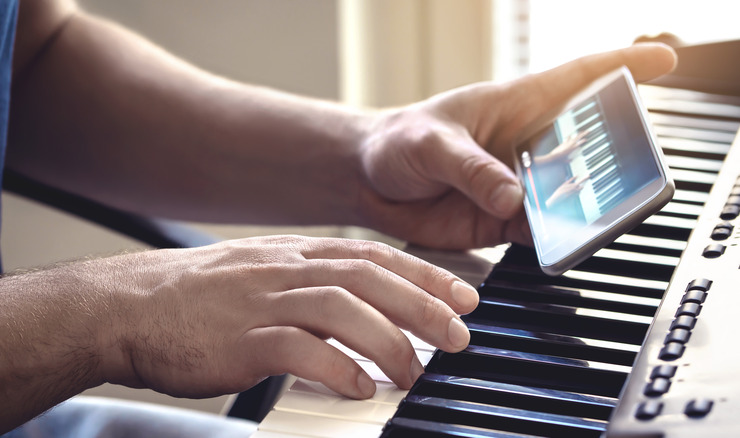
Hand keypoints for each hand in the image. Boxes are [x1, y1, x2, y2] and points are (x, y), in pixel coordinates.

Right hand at [100, 235, 477, 399]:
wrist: (127, 306)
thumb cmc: (195, 297)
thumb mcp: (258, 273)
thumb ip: (306, 283)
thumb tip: (356, 305)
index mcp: (292, 253)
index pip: (372, 255)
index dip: (423, 273)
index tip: (461, 292)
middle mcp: (284, 270)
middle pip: (368, 277)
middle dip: (422, 303)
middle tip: (458, 333)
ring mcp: (262, 302)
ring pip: (341, 308)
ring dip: (388, 340)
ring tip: (415, 372)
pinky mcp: (240, 339)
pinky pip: (298, 349)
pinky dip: (337, 369)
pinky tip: (360, 388)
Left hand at [358, 43, 675, 249]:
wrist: (367, 182)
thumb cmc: (396, 143)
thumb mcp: (431, 146)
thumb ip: (470, 169)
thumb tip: (512, 197)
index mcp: (512, 106)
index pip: (575, 80)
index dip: (621, 67)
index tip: (663, 61)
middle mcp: (524, 145)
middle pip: (585, 145)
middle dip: (615, 155)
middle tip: (634, 167)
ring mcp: (517, 185)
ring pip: (569, 196)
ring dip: (586, 207)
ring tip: (599, 215)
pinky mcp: (503, 220)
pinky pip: (540, 232)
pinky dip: (554, 240)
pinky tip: (561, 243)